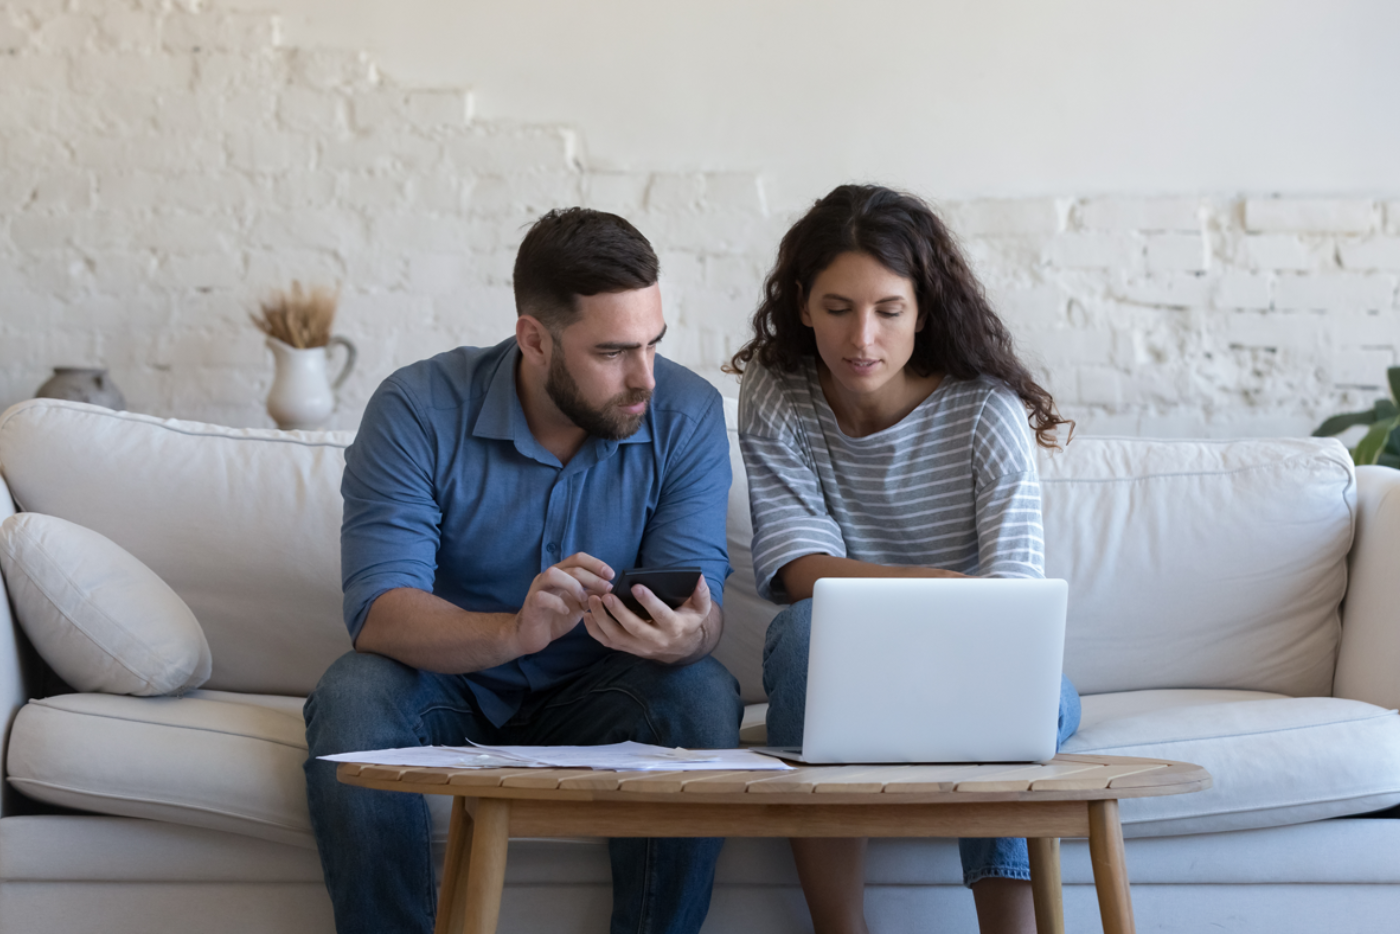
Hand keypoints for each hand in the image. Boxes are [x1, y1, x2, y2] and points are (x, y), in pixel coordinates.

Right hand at [514, 553, 614, 654]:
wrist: (531, 635)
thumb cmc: (555, 617)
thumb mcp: (578, 605)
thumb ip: (591, 595)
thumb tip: (609, 588)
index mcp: (561, 574)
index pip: (578, 559)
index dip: (596, 564)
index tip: (611, 574)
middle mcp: (548, 577)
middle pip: (571, 567)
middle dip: (592, 577)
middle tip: (607, 589)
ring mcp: (538, 588)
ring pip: (553, 574)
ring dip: (573, 585)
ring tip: (584, 599)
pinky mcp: (531, 603)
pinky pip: (542, 597)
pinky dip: (557, 603)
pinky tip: (566, 611)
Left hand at [582, 573, 712, 663]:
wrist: (681, 646)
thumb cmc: (687, 620)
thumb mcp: (700, 608)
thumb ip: (701, 593)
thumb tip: (698, 577)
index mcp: (674, 627)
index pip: (661, 615)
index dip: (650, 602)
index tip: (637, 586)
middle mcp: (656, 640)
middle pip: (635, 628)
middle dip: (619, 612)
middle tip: (607, 595)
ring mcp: (640, 647)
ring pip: (618, 637)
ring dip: (602, 620)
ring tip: (593, 600)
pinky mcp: (628, 649)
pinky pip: (608, 642)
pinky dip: (595, 631)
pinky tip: (587, 615)